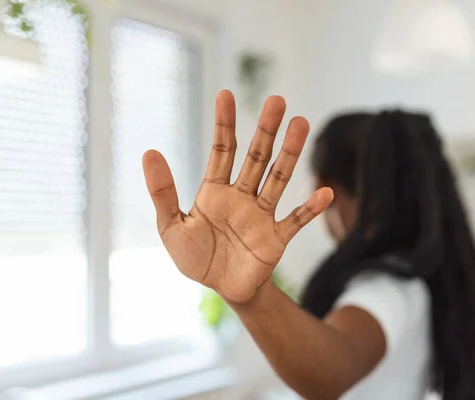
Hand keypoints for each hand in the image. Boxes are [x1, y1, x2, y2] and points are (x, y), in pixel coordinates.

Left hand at [142, 90, 332, 303]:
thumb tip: (149, 152)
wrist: (220, 289)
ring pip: (278, 180)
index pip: (222, 150)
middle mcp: (242, 196)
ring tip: (301, 124)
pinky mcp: (276, 239)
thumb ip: (163, 193)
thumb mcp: (170, 227)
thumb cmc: (195, 257)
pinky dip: (310, 209)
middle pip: (256, 158)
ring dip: (290, 154)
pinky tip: (325, 192)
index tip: (226, 94)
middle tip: (277, 101)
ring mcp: (262, 215)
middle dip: (266, 131)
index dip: (224, 124)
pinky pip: (296, 221)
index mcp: (215, 191)